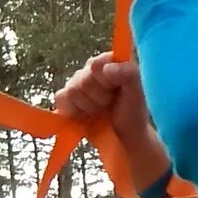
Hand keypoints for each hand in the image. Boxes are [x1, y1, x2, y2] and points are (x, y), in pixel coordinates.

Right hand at [53, 52, 169, 183]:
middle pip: (84, 80)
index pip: (96, 64)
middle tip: (109, 104)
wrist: (122, 136)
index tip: (115, 92)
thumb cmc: (131, 113)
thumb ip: (128, 74)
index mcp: (109, 61)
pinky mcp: (65, 98)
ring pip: (72, 90)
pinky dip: (73, 111)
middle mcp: (91, 68)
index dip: (104, 81)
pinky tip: (85, 116)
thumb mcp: (136, 93)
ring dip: (88, 107)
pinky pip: (61, 99)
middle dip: (99, 98)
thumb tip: (107, 68)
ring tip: (100, 110)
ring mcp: (76, 82)